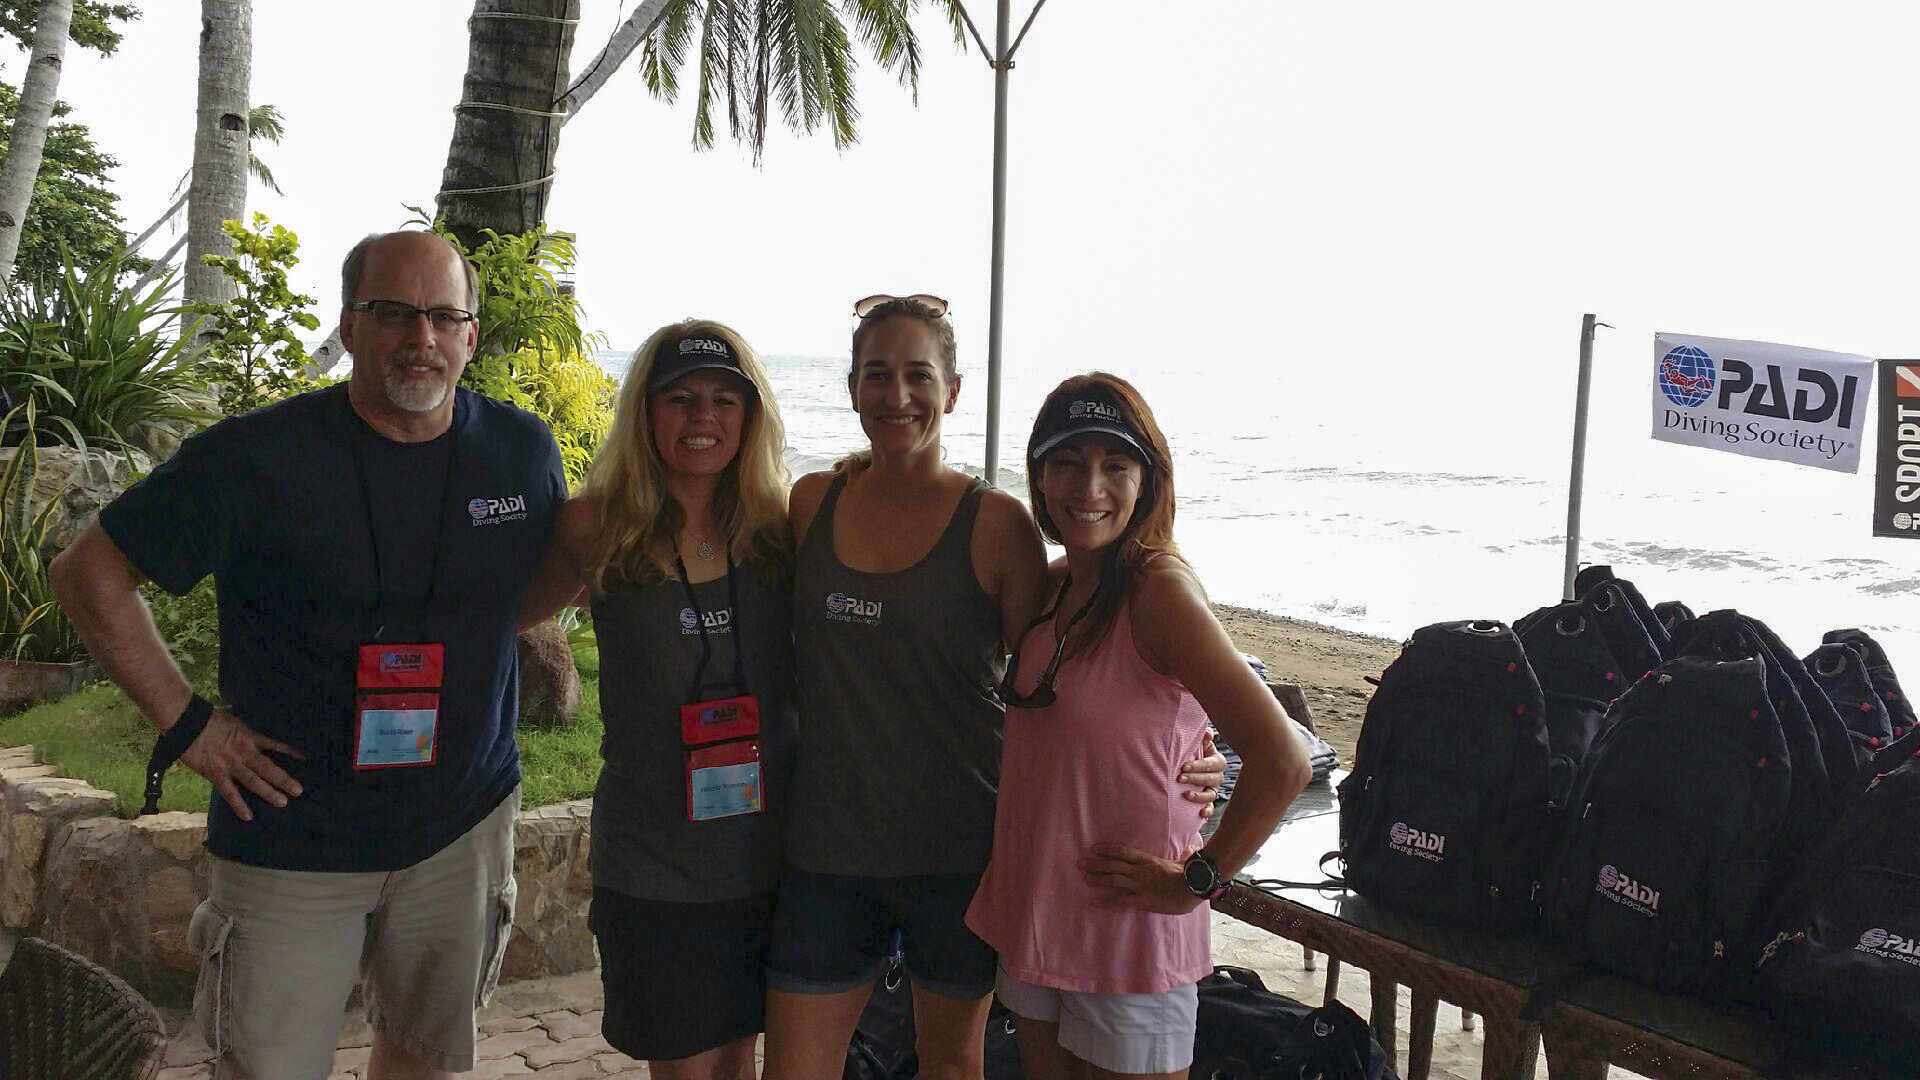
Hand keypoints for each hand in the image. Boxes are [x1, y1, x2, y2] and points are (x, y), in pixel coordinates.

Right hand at [177, 709, 304, 821]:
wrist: (188, 722)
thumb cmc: (210, 718)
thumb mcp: (234, 719)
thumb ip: (246, 729)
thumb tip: (254, 730)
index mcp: (250, 737)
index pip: (275, 746)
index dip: (290, 753)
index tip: (305, 760)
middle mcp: (244, 752)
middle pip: (268, 768)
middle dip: (284, 780)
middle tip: (299, 791)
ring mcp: (231, 765)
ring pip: (253, 781)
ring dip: (268, 792)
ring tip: (283, 802)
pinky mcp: (216, 774)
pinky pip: (229, 792)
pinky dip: (238, 805)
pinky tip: (248, 816)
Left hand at [1081, 843, 1203, 914]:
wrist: (1193, 889)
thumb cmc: (1190, 876)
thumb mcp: (1184, 863)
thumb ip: (1184, 855)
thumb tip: (1191, 848)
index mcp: (1148, 860)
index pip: (1124, 852)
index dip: (1108, 850)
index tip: (1095, 848)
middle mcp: (1140, 871)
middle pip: (1113, 865)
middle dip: (1096, 864)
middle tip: (1080, 862)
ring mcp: (1139, 885)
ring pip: (1113, 879)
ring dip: (1097, 878)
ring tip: (1083, 877)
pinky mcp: (1141, 900)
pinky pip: (1120, 900)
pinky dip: (1105, 900)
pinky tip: (1093, 901)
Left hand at [1180, 730, 1226, 819]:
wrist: (1181, 766)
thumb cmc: (1190, 750)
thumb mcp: (1196, 741)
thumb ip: (1202, 735)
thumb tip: (1208, 734)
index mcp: (1216, 760)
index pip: (1215, 763)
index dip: (1201, 765)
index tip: (1184, 766)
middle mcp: (1217, 776)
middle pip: (1212, 779)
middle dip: (1196, 778)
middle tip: (1180, 778)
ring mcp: (1213, 789)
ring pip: (1211, 794)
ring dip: (1200, 795)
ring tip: (1186, 795)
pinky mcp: (1206, 801)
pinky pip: (1210, 808)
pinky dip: (1207, 811)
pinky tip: (1200, 813)